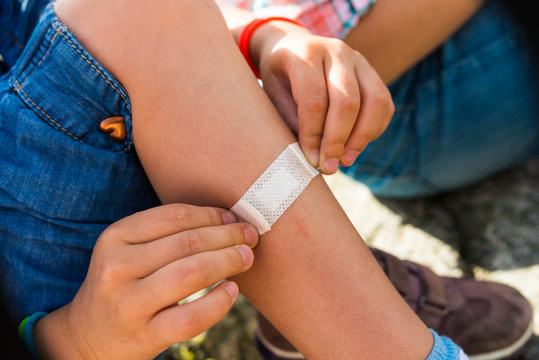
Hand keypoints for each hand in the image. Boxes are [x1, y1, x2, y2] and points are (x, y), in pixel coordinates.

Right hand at [34, 204, 258, 359]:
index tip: (233, 217)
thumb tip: (227, 220)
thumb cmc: (123, 285)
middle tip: (250, 235)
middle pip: (187, 243)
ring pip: (191, 274)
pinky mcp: (143, 336)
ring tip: (246, 257)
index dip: (211, 215)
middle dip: (228, 236)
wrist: (88, 337)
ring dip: (228, 261)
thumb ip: (166, 235)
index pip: (175, 217)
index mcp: (115, 238)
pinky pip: (191, 318)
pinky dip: (219, 302)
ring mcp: (128, 304)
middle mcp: (118, 268)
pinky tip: (232, 291)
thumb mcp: (128, 252)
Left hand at [252, 22, 394, 173]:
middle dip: (338, 140)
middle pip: (347, 101)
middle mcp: (335, 51)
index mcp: (305, 54)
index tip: (311, 160)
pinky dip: (374, 129)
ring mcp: (358, 60)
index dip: (314, 135)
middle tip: (329, 166)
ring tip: (345, 160)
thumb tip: (313, 156)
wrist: (292, 46)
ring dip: (362, 137)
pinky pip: (384, 103)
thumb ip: (292, 120)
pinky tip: (356, 147)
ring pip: (374, 100)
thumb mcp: (273, 95)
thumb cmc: (279, 77)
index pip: (314, 100)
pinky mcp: (372, 71)